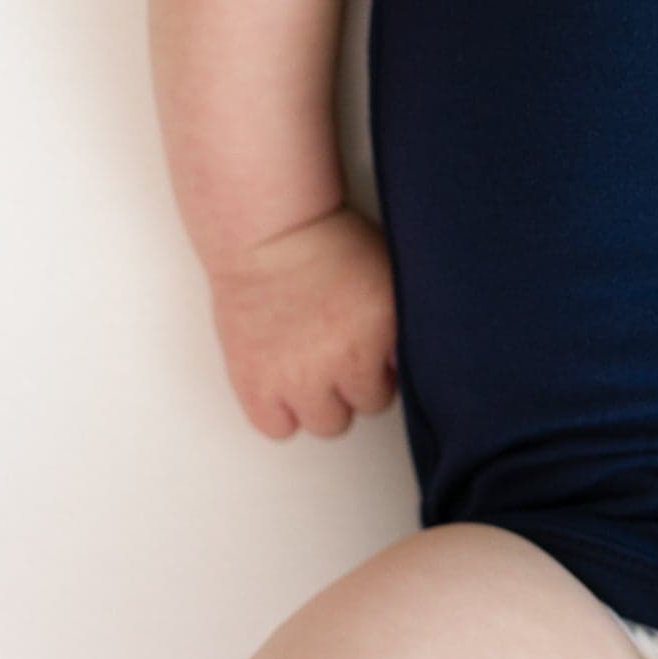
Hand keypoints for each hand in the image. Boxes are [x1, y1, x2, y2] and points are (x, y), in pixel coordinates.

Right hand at [207, 207, 398, 439]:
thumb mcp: (387, 272)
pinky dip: (280, 412)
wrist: (266, 231)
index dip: (383, 368)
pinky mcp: (254, 381)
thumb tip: (403, 359)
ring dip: (322, 402)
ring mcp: (296, 377)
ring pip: (325, 424)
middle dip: (356, 384)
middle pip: (364, 406)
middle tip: (340, 357)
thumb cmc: (325, 239)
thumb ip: (403, 321)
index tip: (372, 354)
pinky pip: (276, 427)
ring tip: (312, 371)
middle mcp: (342, 361)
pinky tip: (283, 383)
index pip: (398, 384)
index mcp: (381, 332)